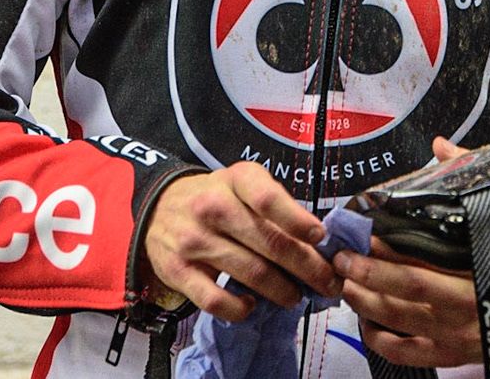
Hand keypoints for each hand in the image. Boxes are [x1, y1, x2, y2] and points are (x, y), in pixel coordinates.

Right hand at [142, 162, 340, 320]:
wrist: (161, 205)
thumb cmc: (218, 195)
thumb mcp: (246, 183)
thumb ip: (277, 205)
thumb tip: (316, 241)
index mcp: (237, 180)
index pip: (268, 199)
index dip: (298, 221)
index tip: (321, 238)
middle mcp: (214, 207)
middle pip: (270, 243)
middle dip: (307, 267)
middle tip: (328, 283)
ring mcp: (194, 241)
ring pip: (251, 273)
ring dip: (282, 290)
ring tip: (296, 297)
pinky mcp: (178, 271)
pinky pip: (215, 299)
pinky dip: (239, 308)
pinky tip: (251, 305)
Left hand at [334, 137, 489, 370]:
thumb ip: (473, 179)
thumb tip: (441, 147)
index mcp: (478, 272)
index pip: (421, 264)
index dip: (386, 252)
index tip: (363, 235)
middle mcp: (463, 309)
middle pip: (403, 294)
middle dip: (366, 275)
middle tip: (342, 257)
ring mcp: (456, 335)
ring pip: (399, 323)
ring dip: (366, 303)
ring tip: (346, 282)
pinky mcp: (453, 354)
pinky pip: (407, 354)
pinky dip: (381, 342)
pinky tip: (366, 323)